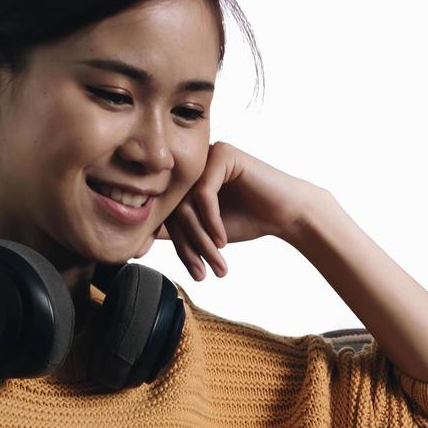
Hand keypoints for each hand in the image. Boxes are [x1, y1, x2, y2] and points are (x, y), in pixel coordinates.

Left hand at [155, 142, 332, 281]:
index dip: (173, 242)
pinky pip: (204, 193)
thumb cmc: (249, 220)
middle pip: (175, 207)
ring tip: (216, 262)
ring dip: (201, 238)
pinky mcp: (224, 154)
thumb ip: (176, 229)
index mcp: (186, 177)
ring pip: (187, 202)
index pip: (167, 210)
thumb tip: (139, 239)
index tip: (181, 269)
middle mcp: (194, 162)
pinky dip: (212, 221)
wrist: (288, 214)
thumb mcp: (205, 230)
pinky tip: (223, 240)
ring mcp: (208, 155)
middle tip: (202, 273)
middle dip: (189, 245)